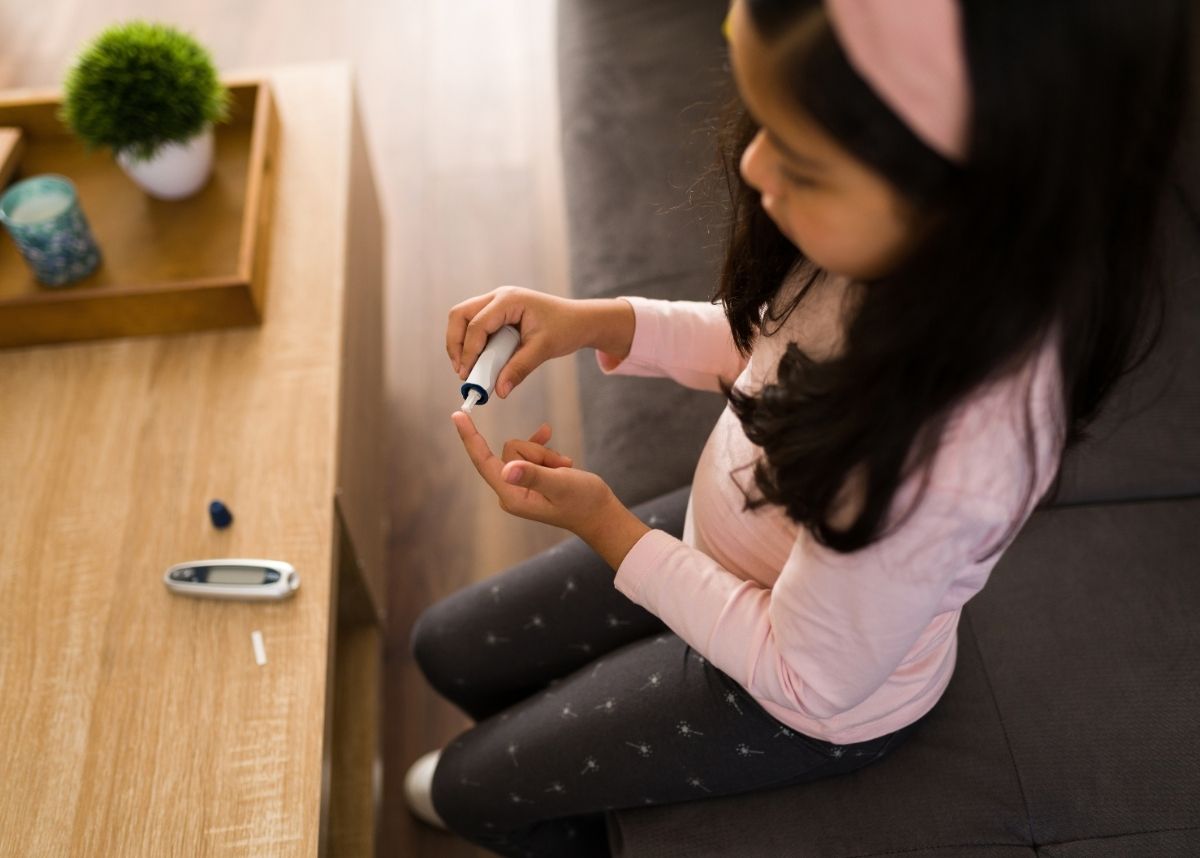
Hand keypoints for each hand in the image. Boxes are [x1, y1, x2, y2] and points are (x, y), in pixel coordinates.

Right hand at [445, 287, 634, 398]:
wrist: (580, 320)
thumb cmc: (565, 329)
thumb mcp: (543, 350)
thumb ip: (519, 369)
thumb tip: (499, 391)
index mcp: (509, 300)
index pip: (477, 324)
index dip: (469, 351)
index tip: (467, 375)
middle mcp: (498, 297)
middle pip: (460, 315)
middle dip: (456, 344)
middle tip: (461, 370)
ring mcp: (496, 303)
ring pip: (463, 319)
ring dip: (461, 344)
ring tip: (467, 369)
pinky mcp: (497, 313)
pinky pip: (475, 326)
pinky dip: (472, 344)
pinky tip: (479, 363)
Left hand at [451, 411, 649, 566]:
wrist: (600, 514)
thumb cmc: (583, 502)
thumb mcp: (560, 485)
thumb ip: (533, 475)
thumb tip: (507, 469)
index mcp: (511, 495)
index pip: (484, 461)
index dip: (470, 437)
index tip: (457, 415)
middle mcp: (510, 490)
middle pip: (511, 450)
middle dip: (537, 451)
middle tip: (560, 467)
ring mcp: (519, 485)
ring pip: (523, 449)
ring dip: (546, 455)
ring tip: (564, 470)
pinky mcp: (529, 479)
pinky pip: (531, 453)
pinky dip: (546, 452)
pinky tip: (562, 458)